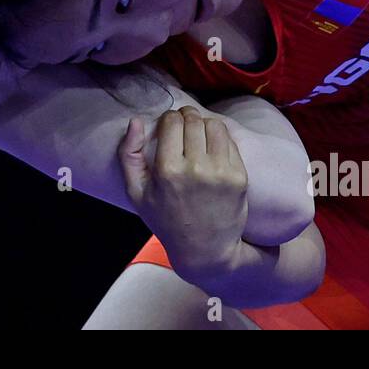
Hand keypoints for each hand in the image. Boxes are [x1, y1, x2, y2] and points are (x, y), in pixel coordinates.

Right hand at [119, 107, 248, 278]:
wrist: (205, 251)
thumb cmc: (166, 220)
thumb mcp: (137, 193)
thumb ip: (129, 154)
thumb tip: (135, 121)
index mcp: (168, 170)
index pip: (172, 122)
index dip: (169, 119)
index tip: (169, 126)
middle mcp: (196, 169)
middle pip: (193, 120)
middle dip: (187, 117)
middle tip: (184, 126)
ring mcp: (221, 172)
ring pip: (215, 126)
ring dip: (206, 125)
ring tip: (199, 135)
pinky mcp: (239, 177)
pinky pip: (230, 142)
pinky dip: (220, 140)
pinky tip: (212, 150)